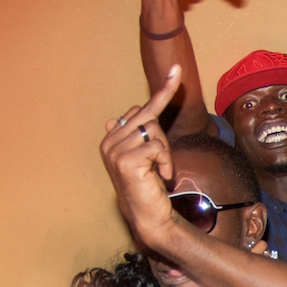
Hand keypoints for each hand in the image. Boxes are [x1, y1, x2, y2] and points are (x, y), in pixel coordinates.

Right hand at [99, 65, 181, 250]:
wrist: (148, 216)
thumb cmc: (148, 187)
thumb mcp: (143, 157)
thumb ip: (136, 136)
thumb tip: (113, 119)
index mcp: (111, 138)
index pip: (140, 109)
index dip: (163, 92)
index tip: (177, 70)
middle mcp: (109, 141)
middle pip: (149, 118)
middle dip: (163, 138)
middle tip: (161, 164)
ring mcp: (114, 150)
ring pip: (154, 131)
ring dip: (165, 153)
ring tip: (158, 172)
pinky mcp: (125, 160)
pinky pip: (157, 146)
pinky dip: (165, 161)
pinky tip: (160, 177)